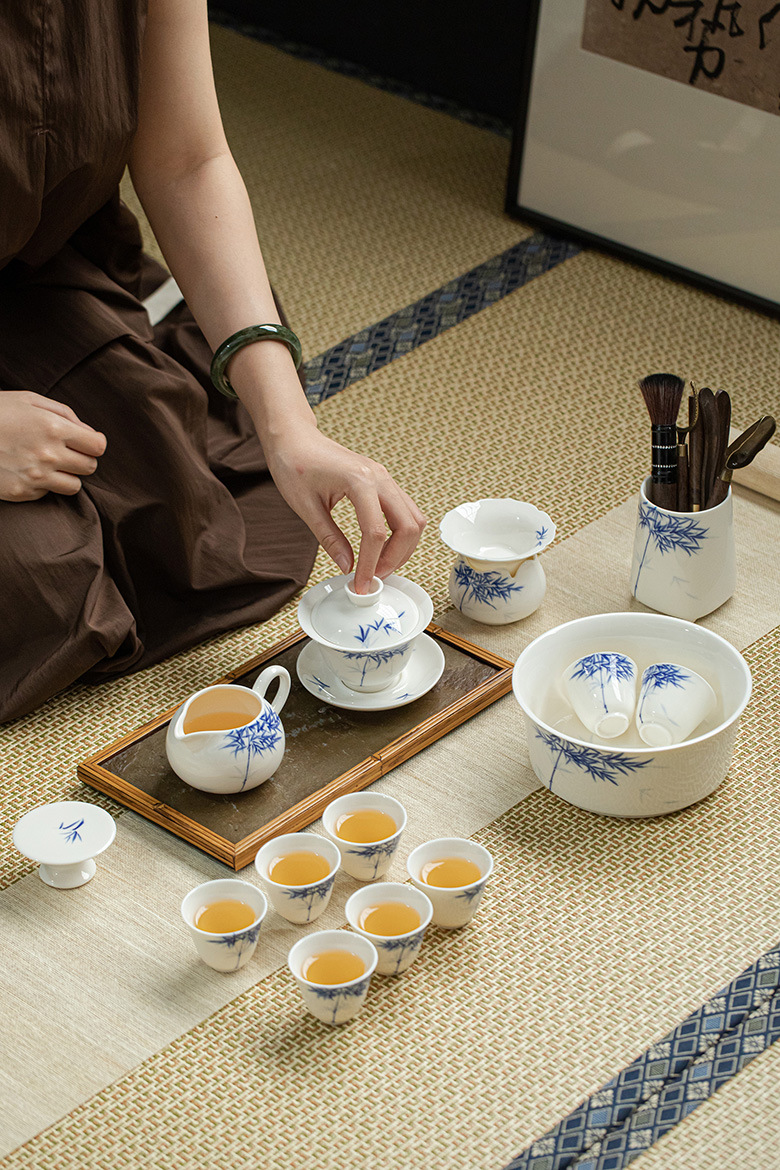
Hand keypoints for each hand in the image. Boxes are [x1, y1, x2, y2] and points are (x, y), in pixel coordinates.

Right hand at [0, 391, 106, 501]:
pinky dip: (43, 485)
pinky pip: (48, 494)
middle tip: (67, 453)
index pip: (97, 446)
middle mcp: (48, 455)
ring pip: (74, 486)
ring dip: (67, 476)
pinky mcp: (22, 493)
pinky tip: (28, 471)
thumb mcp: (27, 400)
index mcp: (53, 428)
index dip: (94, 444)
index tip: (87, 442)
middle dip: (82, 459)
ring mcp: (35, 477)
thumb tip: (88, 431)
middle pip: (90, 467)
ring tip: (50, 465)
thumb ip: (63, 413)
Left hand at [264, 426, 425, 591]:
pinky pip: (406, 510)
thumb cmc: (294, 464)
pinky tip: (383, 547)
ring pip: (414, 518)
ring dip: (403, 547)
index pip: (375, 533)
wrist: (294, 438)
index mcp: (359, 481)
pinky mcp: (383, 481)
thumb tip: (348, 566)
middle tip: (373, 578)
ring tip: (380, 566)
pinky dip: (401, 533)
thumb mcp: (306, 507)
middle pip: (407, 526)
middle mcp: (379, 477)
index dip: (370, 564)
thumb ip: (329, 539)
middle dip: (395, 558)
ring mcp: (384, 478)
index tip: (360, 584)